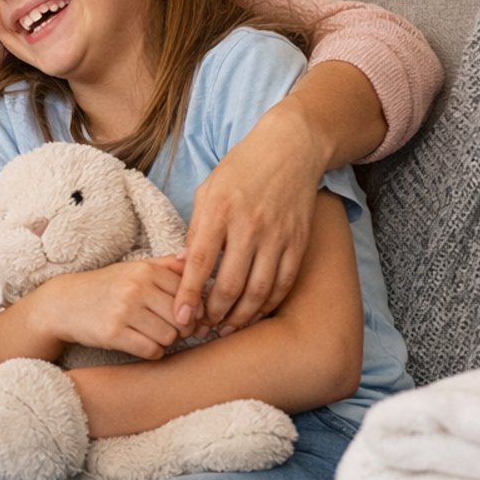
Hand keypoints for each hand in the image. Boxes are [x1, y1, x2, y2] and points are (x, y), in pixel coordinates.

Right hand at [17, 258, 184, 360]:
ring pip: (169, 336)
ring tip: (152, 335)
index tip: (183, 316)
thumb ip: (165, 264)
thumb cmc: (105, 287)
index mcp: (145, 270)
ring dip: (165, 342)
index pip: (188, 295)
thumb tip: (191, 258)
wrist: (63, 304)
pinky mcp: (113, 333)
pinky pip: (151, 350)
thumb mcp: (133, 269)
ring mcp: (123, 310)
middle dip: (181, 329)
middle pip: (182, 318)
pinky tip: (142, 345)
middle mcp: (135, 287)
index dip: (191, 310)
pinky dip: (152, 352)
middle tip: (169, 329)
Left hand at [172, 109, 325, 333]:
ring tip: (225, 329)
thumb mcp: (208, 192)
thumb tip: (180, 266)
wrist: (289, 149)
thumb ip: (196, 229)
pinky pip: (284, 283)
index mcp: (219, 211)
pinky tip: (253, 314)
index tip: (180, 318)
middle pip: (230, 284)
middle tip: (201, 330)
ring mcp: (277, 235)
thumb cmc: (240, 170)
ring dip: (240, 316)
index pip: (199, 262)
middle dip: (214, 314)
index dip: (189, 295)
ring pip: (258, 290)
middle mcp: (249, 226)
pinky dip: (268, 304)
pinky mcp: (298, 242)